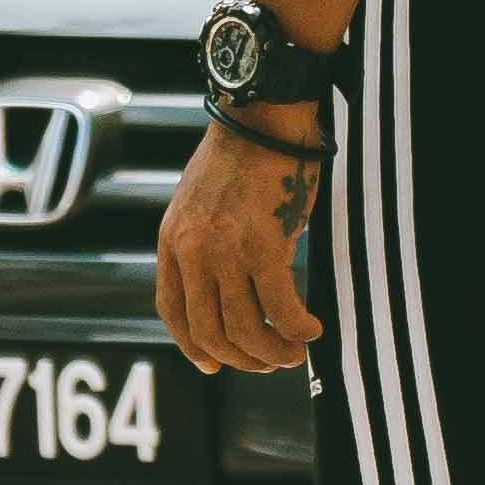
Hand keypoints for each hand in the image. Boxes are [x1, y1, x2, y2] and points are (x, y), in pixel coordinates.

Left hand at [158, 109, 324, 373]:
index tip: (214, 365)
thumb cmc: (241, 157)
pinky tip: (311, 330)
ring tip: (294, 353)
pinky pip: (280, 309)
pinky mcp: (265, 247)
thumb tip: (222, 284)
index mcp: (172, 240)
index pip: (173, 311)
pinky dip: (297, 329)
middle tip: (269, 362)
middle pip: (208, 331)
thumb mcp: (199, 203)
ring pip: (245, 329)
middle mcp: (192, 252)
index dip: (192, 347)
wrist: (264, 119)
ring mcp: (226, 252)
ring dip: (272, 352)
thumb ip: (200, 242)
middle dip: (241, 358)